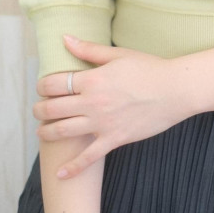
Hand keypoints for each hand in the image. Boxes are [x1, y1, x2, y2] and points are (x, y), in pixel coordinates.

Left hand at [33, 35, 189, 178]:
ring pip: (63, 132)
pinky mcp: (114, 139)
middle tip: (38, 110)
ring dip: (46, 132)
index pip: (54, 84)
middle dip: (39, 109)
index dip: (42, 85)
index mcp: (92, 80)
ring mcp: (102, 123)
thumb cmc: (148, 68)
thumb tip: (65, 38)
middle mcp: (93, 103)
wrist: (175, 89)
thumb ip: (88, 49)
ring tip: (42, 131)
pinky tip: (60, 174)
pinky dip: (72, 168)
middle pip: (52, 109)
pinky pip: (88, 157)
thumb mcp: (117, 54)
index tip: (42, 87)